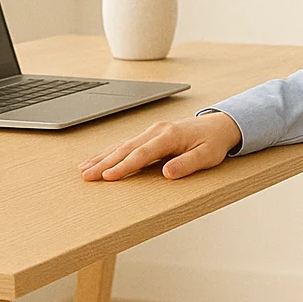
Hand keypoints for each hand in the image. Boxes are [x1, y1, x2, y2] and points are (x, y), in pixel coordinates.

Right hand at [78, 113, 239, 180]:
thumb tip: (167, 173)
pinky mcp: (150, 134)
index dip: (124, 166)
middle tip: (86, 176)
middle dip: (104, 163)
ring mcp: (152, 131)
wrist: (219, 125)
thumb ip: (187, 164)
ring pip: (122, 145)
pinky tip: (98, 159)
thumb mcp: (207, 156)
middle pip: (126, 149)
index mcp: (169, 136)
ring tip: (84, 169)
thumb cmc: (213, 142)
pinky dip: (110, 152)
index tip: (107, 176)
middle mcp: (157, 131)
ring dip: (102, 157)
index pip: (142, 154)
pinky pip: (126, 144)